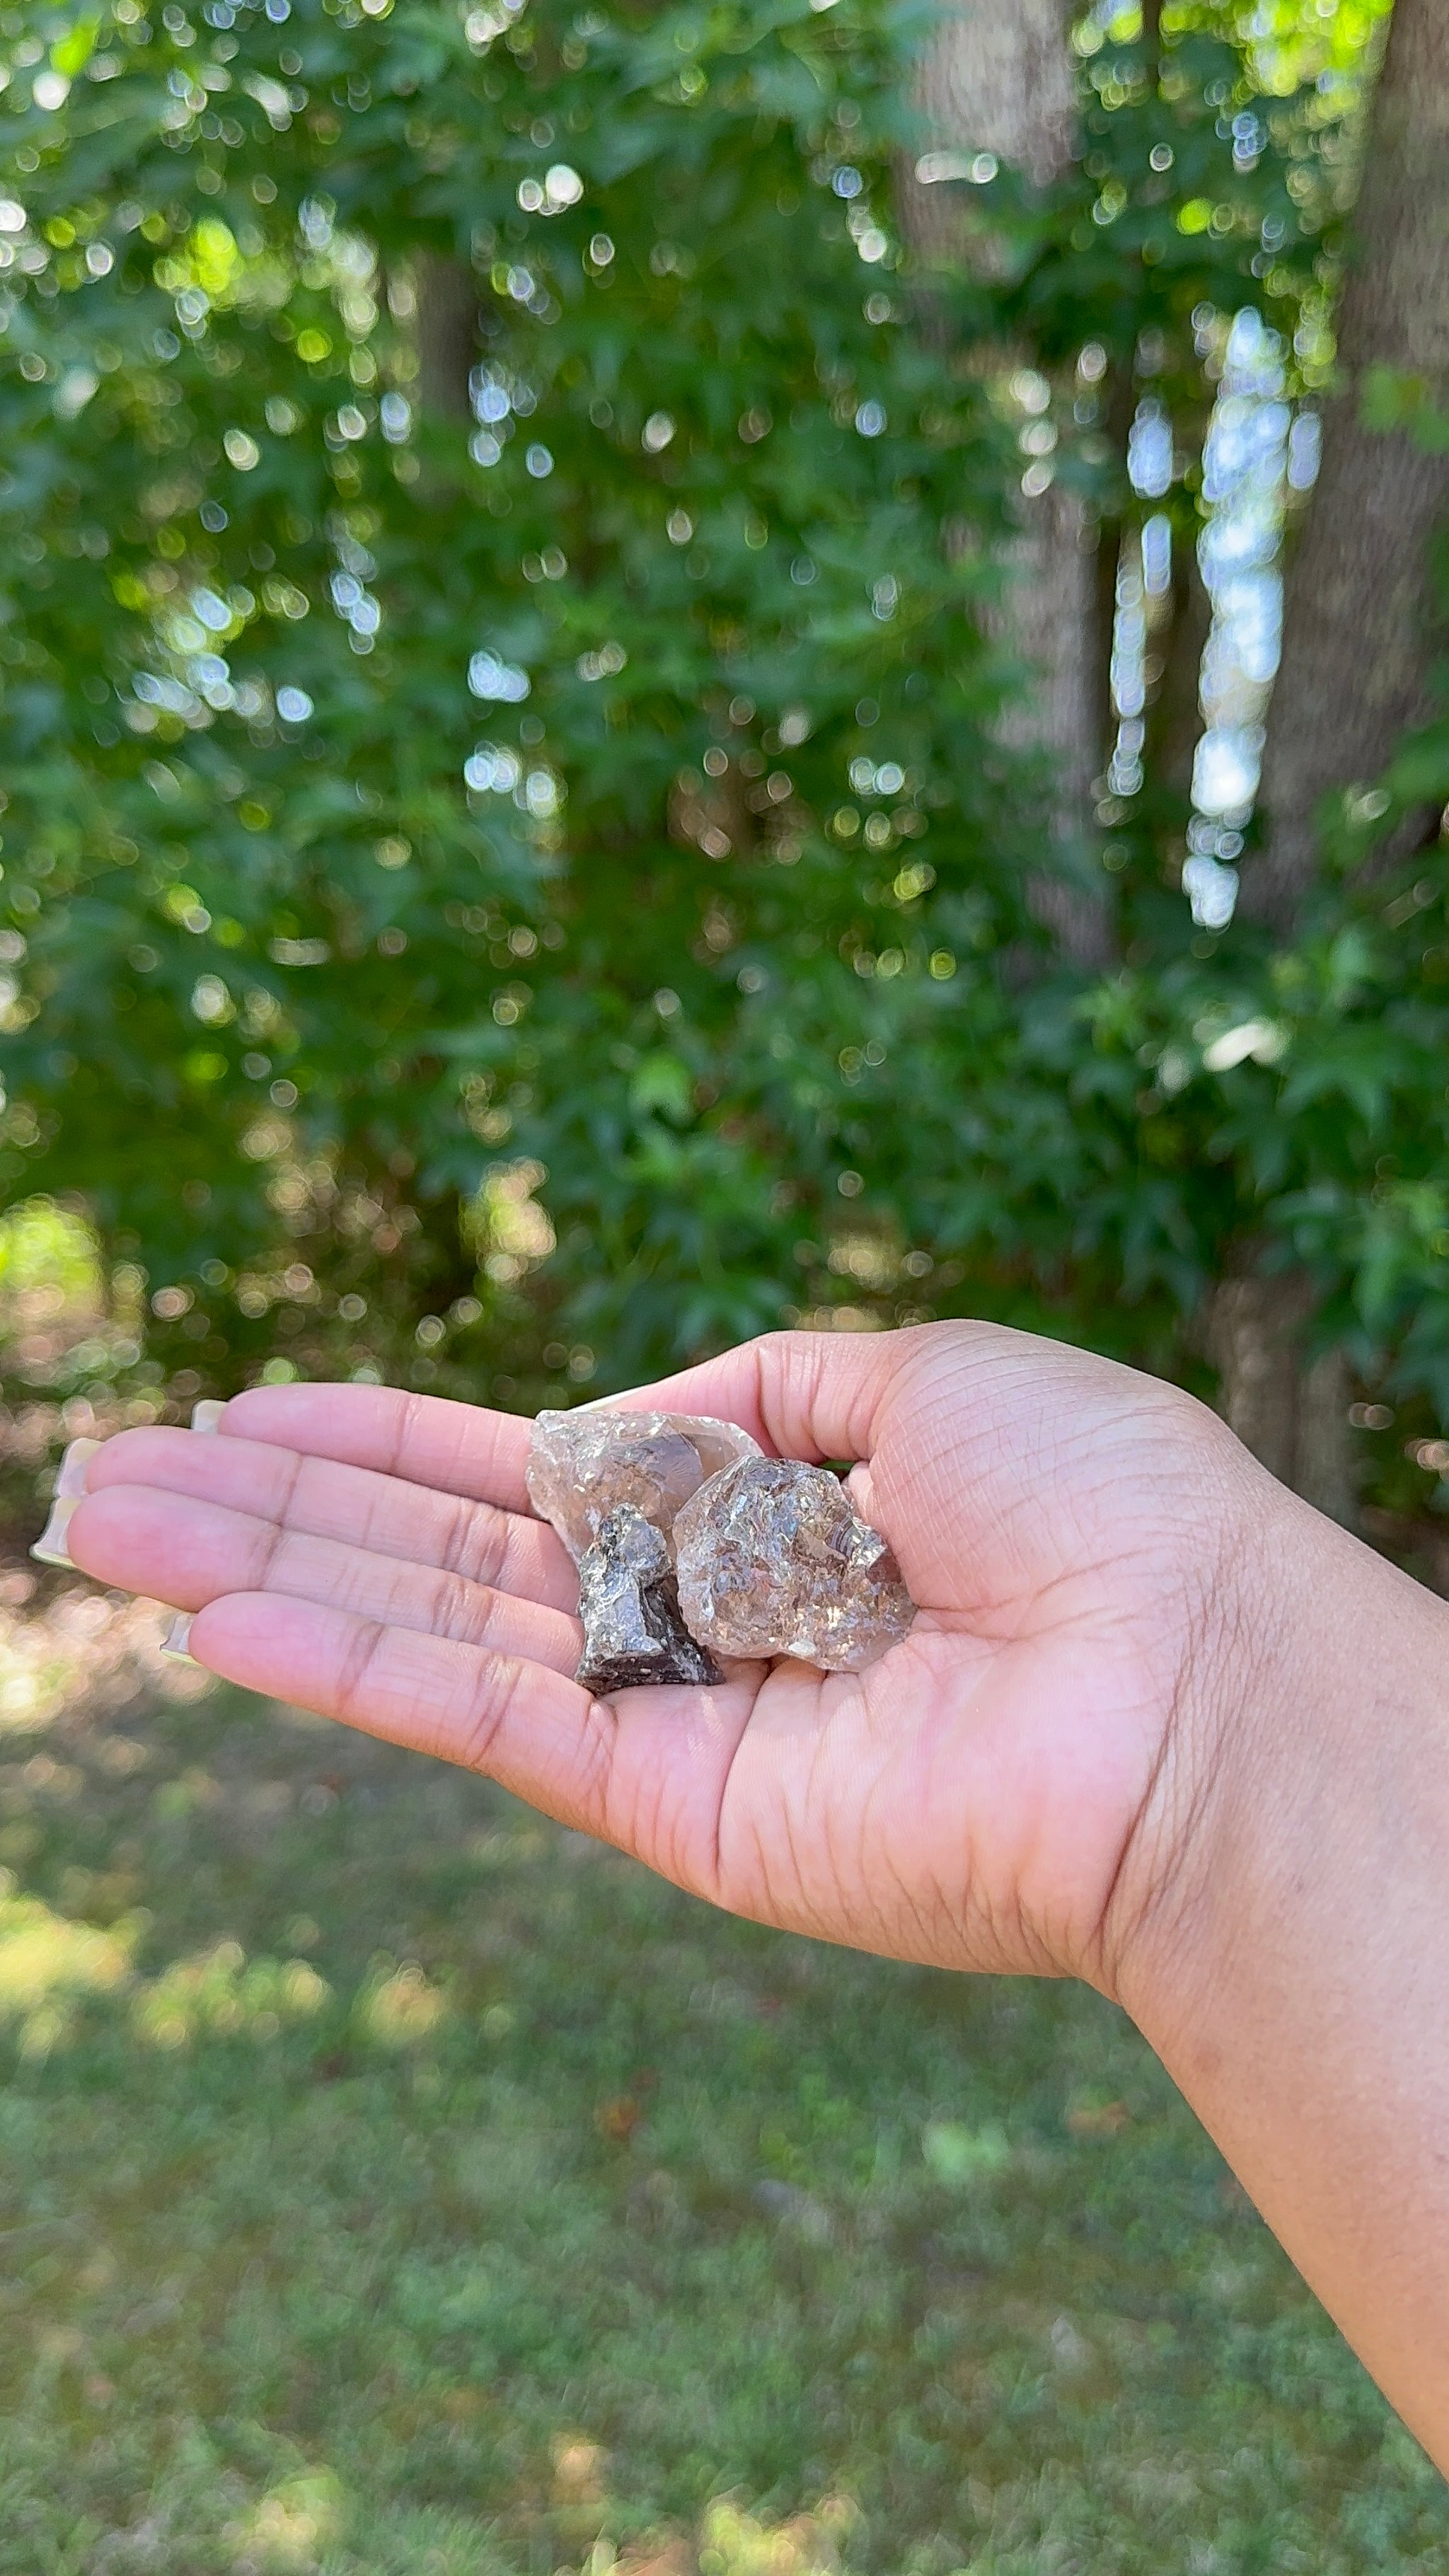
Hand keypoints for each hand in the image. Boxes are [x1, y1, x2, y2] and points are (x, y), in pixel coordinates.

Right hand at [65, 1324, 1263, 1994]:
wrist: (1190, 1680)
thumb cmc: (1095, 1507)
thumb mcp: (921, 1375)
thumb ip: (757, 1388)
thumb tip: (617, 1421)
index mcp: (751, 1509)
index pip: (528, 1469)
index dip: (391, 1442)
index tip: (264, 1412)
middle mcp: (692, 1616)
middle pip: (443, 1549)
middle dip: (277, 1507)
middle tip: (106, 1474)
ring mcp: (672, 1715)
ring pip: (429, 1627)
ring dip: (261, 1575)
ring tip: (104, 1525)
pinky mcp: (672, 1807)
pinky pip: (488, 1721)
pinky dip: (353, 1672)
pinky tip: (227, 1626)